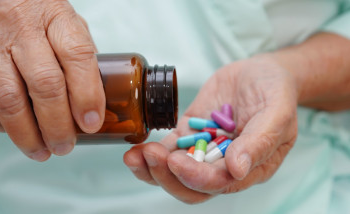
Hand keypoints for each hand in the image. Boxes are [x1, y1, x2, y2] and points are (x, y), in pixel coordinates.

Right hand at [0, 0, 104, 160]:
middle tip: (66, 146)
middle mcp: (22, 28)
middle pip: (45, 85)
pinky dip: (0, 124)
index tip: (91, 123)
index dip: (87, 95)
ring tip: (42, 151)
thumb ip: (78, 54)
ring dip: (27, 134)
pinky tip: (15, 132)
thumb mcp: (64, 20)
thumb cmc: (33, 10)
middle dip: (58, 125)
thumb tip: (92, 99)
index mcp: (56, 17)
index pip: (77, 56)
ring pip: (10, 99)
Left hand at [124, 56, 297, 202]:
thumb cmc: (276, 92)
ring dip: (152, 169)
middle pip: (192, 186)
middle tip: (151, 156)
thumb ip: (259, 141)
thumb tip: (237, 169)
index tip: (176, 160)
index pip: (219, 184)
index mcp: (250, 167)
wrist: (260, 73)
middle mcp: (223, 164)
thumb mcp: (277, 112)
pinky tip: (135, 150)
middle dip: (167, 176)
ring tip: (134, 157)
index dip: (195, 177)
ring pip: (175, 172)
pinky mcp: (189, 133)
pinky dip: (150, 153)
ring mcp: (203, 149)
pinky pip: (167, 149)